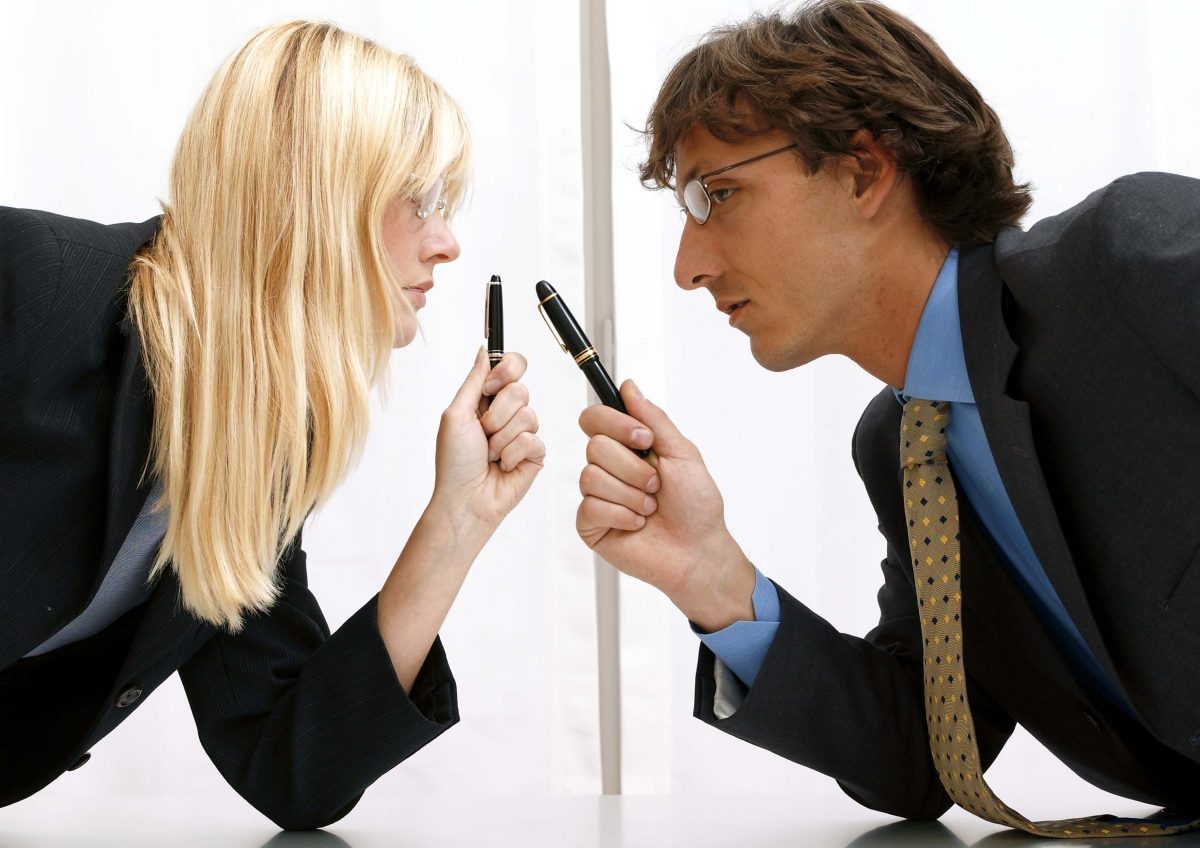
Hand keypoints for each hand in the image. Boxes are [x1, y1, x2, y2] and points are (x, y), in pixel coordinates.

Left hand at [430, 347, 544, 530]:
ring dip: (501, 438)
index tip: (490, 387)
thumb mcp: (456, 414)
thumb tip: (484, 350)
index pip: (512, 366)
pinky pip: (533, 439)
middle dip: (497, 414)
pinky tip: (502, 466)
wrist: (466, 499)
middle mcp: (507, 413)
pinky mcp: (535, 453)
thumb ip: (473, 380)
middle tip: (483, 432)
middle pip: (521, 389)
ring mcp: (523, 433)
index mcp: (487, 400)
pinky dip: (512, 454)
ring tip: (490, 454)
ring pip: (529, 414)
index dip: (507, 371)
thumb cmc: (454, 462)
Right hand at [575, 380, 753, 629]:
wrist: (698, 550)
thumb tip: (628, 386)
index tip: (644, 439)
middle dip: (633, 468)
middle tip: (656, 485)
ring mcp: (596, 496)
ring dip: (631, 494)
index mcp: (627, 447)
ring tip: (649, 508)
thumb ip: (654, 418)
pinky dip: (622, 515)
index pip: (595, 418)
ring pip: (591, 476)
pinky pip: (591, 507)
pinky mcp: (590, 524)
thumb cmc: (696, 505)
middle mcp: (608, 468)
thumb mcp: (682, 453)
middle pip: (595, 446)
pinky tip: (637, 525)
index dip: (615, 424)